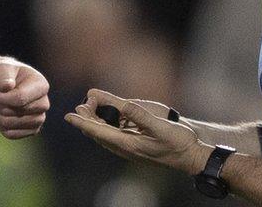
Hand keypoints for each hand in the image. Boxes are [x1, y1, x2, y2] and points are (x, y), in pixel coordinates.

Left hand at [0, 55, 49, 138]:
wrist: (5, 85)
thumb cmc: (5, 74)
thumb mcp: (2, 67)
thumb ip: (4, 74)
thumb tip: (7, 87)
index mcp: (41, 85)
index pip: (19, 98)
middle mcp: (44, 104)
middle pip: (13, 112)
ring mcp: (39, 119)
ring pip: (10, 124)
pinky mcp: (32, 130)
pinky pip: (10, 134)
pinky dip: (1, 125)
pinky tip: (1, 114)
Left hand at [65, 88, 210, 174]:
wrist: (192, 157)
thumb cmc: (179, 143)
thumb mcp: (161, 128)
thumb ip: (142, 117)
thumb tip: (124, 106)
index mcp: (129, 144)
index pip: (99, 132)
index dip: (83, 123)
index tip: (68, 116)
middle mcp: (126, 147)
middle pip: (99, 132)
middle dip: (87, 119)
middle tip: (79, 105)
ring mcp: (131, 147)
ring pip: (107, 133)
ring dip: (97, 121)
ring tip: (89, 107)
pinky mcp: (137, 144)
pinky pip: (116, 134)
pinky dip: (108, 123)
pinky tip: (108, 115)